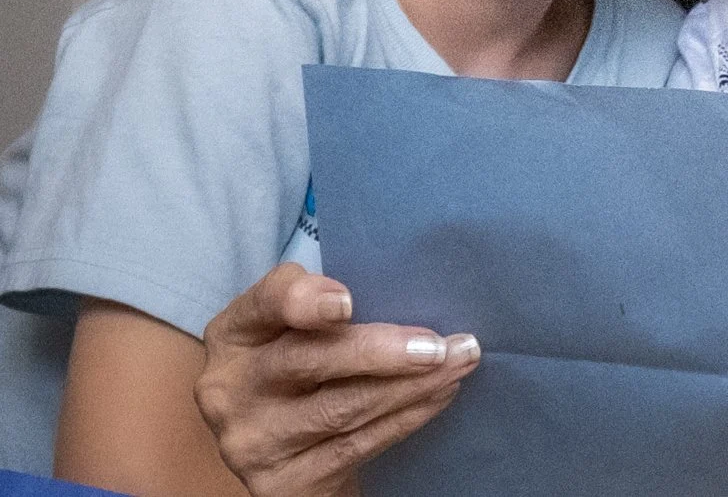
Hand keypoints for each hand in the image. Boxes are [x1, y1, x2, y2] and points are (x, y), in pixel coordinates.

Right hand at [196, 263, 478, 496]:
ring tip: (458, 362)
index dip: (303, 301)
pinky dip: (405, 418)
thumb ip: (330, 304)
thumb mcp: (301, 328)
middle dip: (381, 351)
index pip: (265, 303)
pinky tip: (439, 396)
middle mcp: (229, 389)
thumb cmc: (307, 368)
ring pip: (340, 408)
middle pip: (307, 360)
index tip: (348, 302)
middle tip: (439, 345)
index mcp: (234, 334)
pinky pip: (355, 447)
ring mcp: (251, 441)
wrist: (287, 452)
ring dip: (411, 385)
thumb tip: (408, 289)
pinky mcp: (280, 483)